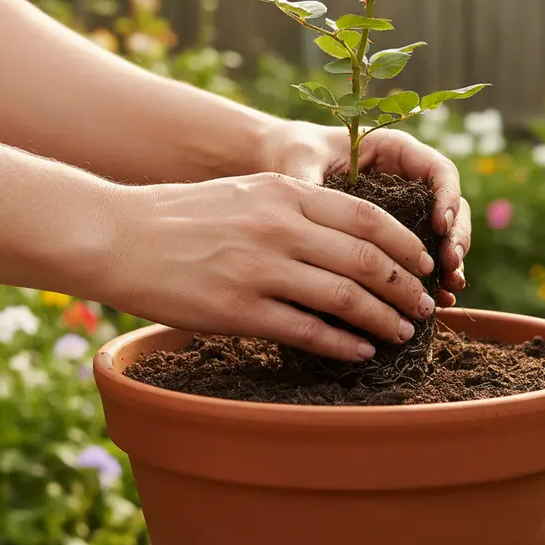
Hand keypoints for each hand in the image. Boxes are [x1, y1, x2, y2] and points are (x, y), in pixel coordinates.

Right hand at [101, 174, 436, 360]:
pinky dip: (341, 344)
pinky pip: (305, 331)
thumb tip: (350, 241)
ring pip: (344, 297)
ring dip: (382, 319)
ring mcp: (258, 270)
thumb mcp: (247, 193)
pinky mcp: (236, 311)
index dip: (406, 244)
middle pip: (365, 259)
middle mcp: (278, 228)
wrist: (120, 235)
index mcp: (285, 193)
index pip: (368, 218)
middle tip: (423, 305)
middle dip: (405, 286)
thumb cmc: (184, 214)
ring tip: (402, 332)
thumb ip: (297, 209)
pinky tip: (359, 351)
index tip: (424, 264)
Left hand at [262, 121, 469, 304]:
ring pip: (444, 233)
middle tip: (450, 265)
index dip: (447, 197)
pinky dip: (433, 274)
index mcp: (396, 150)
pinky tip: (440, 297)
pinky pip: (423, 252)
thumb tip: (312, 225)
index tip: (440, 225)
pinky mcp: (395, 234)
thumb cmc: (295, 152)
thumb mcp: (301, 162)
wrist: (280, 160)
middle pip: (451, 205)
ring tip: (448, 287)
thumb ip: (312, 186)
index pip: (439, 170)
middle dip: (455, 236)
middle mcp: (408, 177)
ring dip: (450, 260)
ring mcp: (406, 206)